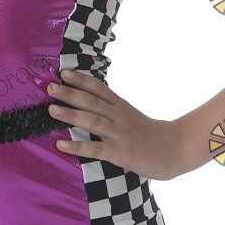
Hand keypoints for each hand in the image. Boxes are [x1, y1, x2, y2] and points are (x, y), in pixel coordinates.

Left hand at [47, 69, 189, 180]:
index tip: (63, 71)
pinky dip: (77, 146)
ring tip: (51, 110)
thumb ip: (113, 111)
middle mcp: (118, 116)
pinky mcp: (120, 153)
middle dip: (70, 93)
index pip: (98, 88)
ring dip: (70, 114)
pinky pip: (95, 149)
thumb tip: (90, 105)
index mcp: (120, 106)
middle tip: (50, 87)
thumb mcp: (131, 116)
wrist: (174, 149)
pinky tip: (61, 144)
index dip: (80, 79)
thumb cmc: (150, 135)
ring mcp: (119, 134)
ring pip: (91, 121)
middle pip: (91, 101)